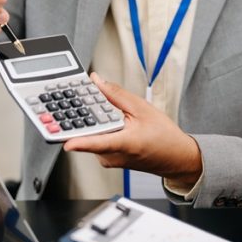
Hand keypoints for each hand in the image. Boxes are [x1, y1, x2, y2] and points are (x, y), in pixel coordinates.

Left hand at [63, 73, 201, 184]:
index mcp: (124, 144)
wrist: (176, 157)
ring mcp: (109, 159)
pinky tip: (111, 119)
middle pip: (90, 132)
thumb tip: (96, 82)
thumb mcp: (143, 108)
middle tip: (87, 94)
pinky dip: (101, 128)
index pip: (97, 144)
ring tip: (107, 108)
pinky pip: (97, 140)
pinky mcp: (107, 159)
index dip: (80, 142)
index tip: (65, 141)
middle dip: (86, 113)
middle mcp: (113, 156)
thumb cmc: (165, 137)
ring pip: (93, 135)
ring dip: (95, 120)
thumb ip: (116, 95)